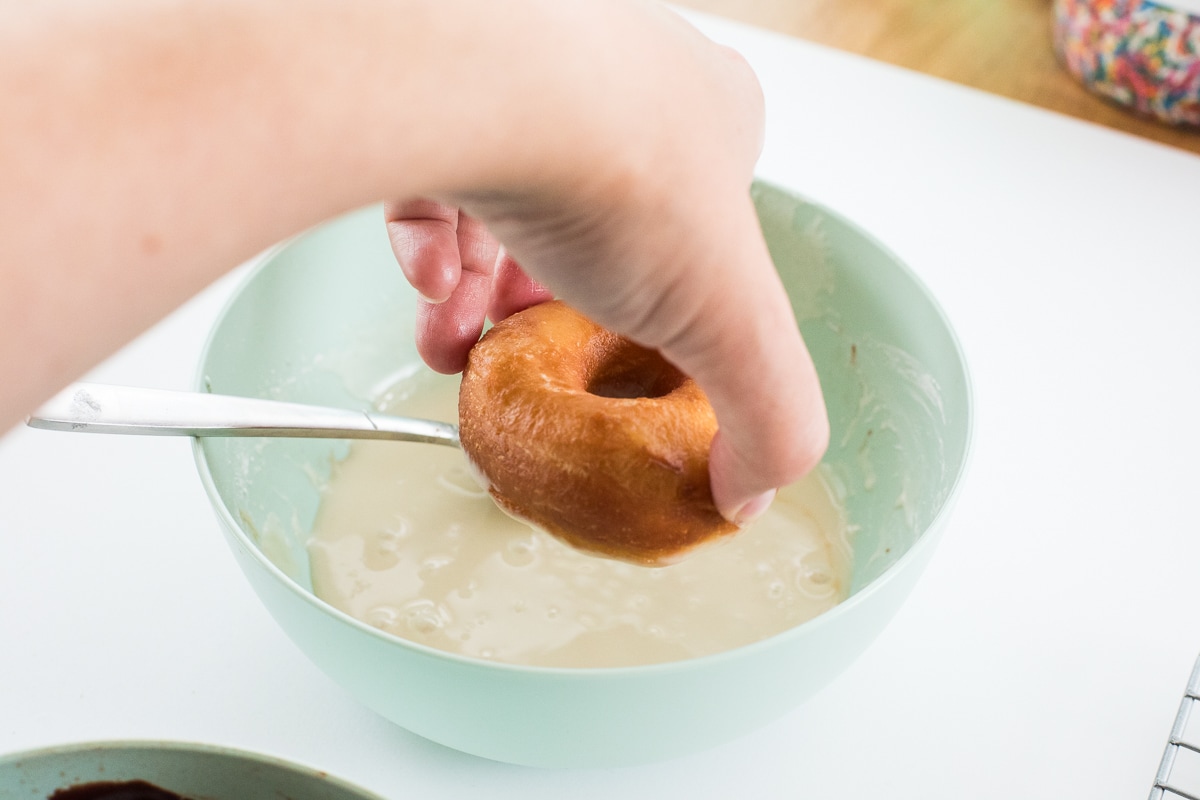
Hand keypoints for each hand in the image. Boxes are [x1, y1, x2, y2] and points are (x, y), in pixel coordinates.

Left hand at [386, 9, 828, 523]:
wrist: (483, 84)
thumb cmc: (619, 180)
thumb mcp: (731, 326)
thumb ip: (768, 419)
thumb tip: (748, 494)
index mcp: (711, 119)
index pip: (697, 224)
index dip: (661, 302)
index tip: (618, 354)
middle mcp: (623, 78)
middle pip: (591, 217)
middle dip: (553, 304)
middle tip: (521, 358)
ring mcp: (526, 67)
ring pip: (503, 200)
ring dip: (480, 290)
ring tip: (455, 346)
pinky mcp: (435, 75)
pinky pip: (433, 167)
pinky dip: (430, 237)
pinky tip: (425, 283)